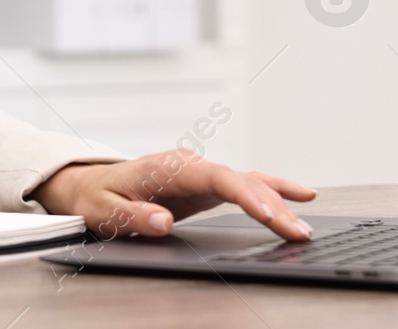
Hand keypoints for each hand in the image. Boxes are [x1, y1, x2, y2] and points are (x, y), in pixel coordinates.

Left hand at [28, 148, 317, 241]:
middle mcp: (188, 164)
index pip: (215, 177)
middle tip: (298, 232)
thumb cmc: (98, 197)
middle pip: (239, 181)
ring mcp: (199, 172)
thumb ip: (132, 216)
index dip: (244, 195)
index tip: (268, 215)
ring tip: (305, 225)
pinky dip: (272, 190)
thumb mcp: (105, 211)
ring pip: (247, 182)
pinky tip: (301, 196)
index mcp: (167, 168)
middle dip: (272, 206)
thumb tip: (161, 220)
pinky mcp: (205, 184)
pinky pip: (244, 185)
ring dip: (278, 202)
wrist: (92, 184)